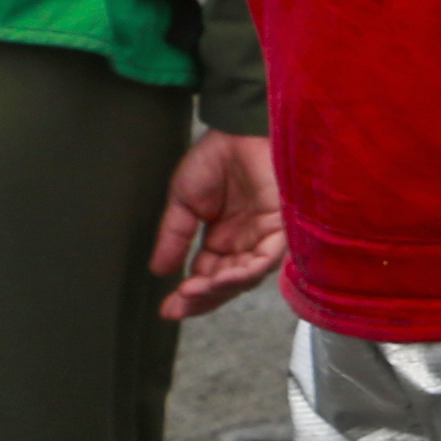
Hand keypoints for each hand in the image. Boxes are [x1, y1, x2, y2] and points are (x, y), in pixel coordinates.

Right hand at [149, 130, 282, 319]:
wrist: (234, 130)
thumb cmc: (214, 159)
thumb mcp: (184, 203)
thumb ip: (175, 237)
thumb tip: (159, 271)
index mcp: (225, 239)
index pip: (210, 277)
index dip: (192, 296)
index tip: (168, 310)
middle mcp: (247, 240)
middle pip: (230, 282)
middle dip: (204, 298)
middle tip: (179, 306)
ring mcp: (265, 233)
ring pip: (249, 274)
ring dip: (222, 288)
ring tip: (195, 293)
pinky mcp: (282, 221)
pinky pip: (270, 254)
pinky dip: (248, 270)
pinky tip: (223, 277)